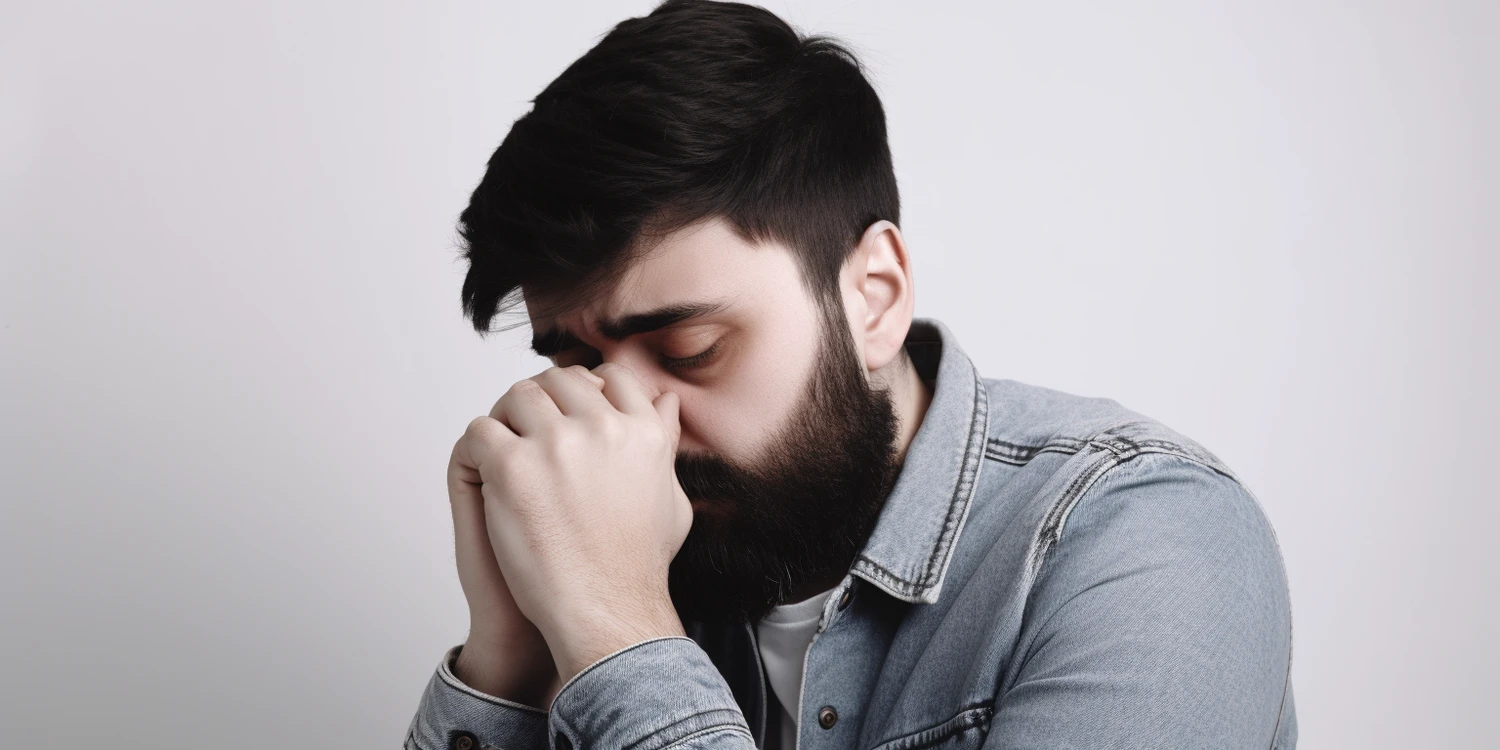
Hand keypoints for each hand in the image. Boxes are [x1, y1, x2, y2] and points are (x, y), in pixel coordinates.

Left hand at [455, 363, 691, 681]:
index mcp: (643, 430)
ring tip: (507, 460)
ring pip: (515, 397)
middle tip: (529, 439)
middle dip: (541, 404)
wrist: (606, 611)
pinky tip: (489, 481)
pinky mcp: (513, 467)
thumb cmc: (636, 565)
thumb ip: (666, 443)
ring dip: (508, 423)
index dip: (583, 392)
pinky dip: (478, 452)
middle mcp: (603, 427)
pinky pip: (480, 431)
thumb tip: (669, 401)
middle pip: (557, 381)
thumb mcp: (670, 497)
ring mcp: (556, 444)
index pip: (608, 377)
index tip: (569, 418)